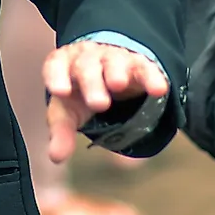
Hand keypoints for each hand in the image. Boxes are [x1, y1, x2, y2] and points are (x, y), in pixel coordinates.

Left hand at [41, 37, 170, 162]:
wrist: (107, 71)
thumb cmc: (80, 92)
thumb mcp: (68, 111)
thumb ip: (61, 131)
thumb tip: (56, 157)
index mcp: (64, 66)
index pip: (56, 66)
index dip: (56, 77)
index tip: (59, 91)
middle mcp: (87, 58)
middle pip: (87, 67)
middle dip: (92, 84)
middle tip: (98, 103)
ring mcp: (113, 58)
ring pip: (114, 63)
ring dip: (116, 73)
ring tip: (118, 85)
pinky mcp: (139, 64)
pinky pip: (145, 68)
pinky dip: (152, 78)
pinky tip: (159, 90)